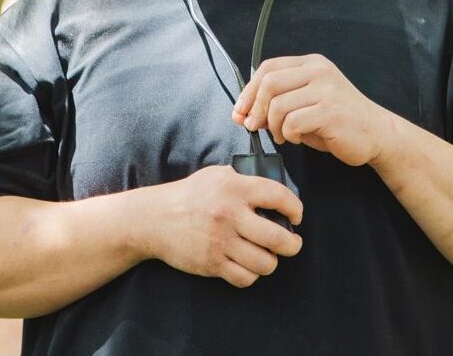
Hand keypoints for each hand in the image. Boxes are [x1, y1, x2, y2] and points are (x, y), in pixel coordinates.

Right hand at [143, 166, 302, 287]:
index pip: (279, 197)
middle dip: (293, 245)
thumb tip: (276, 192)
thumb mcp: (218, 175)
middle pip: (277, 238)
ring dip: (271, 262)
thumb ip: (246, 179)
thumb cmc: (191, 194)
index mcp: (235, 188)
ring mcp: (220, 241)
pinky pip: (244, 278)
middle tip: (293, 243)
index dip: (295, 208)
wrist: (155, 218)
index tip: (297, 216)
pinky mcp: (211, 263)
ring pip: (264, 263)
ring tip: (268, 255)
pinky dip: (251, 275)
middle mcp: (230, 215)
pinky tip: (249, 266)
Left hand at [232, 54, 397, 166]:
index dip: (249, 90)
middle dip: (255, 108)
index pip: (268, 67)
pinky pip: (292, 122)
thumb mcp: (306, 104)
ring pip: (278, 105)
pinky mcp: (330, 111)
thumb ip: (277, 104)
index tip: (241, 111)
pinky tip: (297, 138)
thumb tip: (242, 114)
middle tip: (254, 126)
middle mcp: (318, 71)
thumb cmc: (338, 122)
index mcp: (312, 64)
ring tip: (282, 136)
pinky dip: (288, 134)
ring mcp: (325, 89)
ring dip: (273, 126)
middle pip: (269, 82)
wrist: (377, 134)